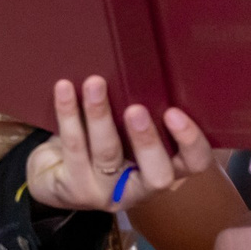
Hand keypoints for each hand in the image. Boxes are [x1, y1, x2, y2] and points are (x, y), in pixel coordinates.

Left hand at [25, 76, 216, 211]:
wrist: (56, 177)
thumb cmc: (102, 142)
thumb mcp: (128, 129)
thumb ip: (144, 107)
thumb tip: (145, 57)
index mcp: (166, 168)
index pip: (194, 163)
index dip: (190, 141)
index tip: (174, 111)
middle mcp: (141, 186)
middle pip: (157, 174)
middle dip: (147, 141)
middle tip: (136, 109)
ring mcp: (107, 192)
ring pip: (107, 154)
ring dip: (101, 116)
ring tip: (95, 83)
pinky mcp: (75, 188)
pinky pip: (73, 147)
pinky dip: (69, 114)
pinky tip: (64, 89)